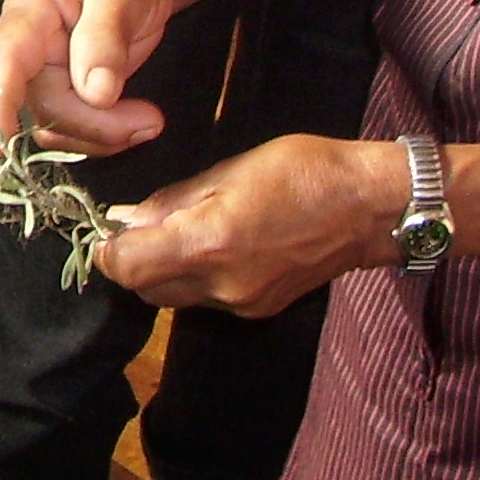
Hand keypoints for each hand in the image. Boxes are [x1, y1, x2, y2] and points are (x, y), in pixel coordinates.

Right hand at [0, 0, 178, 151]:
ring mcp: (42, 69)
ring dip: (99, 135)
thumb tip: (94, 92)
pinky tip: (137, 122)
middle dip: (90, 123)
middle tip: (147, 121)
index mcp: (31, 6)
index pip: (5, 57)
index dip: (0, 100)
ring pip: (52, 124)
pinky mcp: (62, 89)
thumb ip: (105, 37)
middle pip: (37, 102)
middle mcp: (27, 42)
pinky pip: (71, 127)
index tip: (3, 141)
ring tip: (148, 121)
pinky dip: (104, 135)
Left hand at [97, 135, 401, 314]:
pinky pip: (209, 299)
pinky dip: (200, 278)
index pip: (128, 268)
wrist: (369, 207)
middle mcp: (221, 284)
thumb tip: (129, 219)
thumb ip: (173, 201)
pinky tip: (221, 246)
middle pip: (146, 291)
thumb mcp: (229, 170)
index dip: (109, 252)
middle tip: (145, 229)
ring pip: (177, 298)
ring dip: (167, 271)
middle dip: (136, 263)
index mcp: (208, 242)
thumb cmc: (302, 170)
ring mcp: (242, 303)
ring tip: (187, 232)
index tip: (109, 232)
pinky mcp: (261, 309)